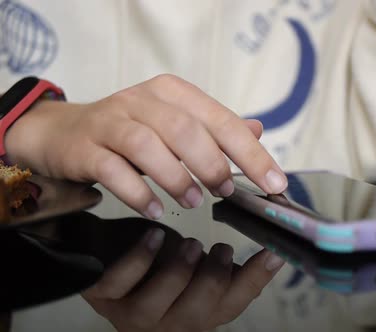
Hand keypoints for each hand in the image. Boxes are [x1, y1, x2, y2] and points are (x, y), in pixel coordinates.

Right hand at [5, 74, 287, 217]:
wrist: (65, 132)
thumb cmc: (132, 131)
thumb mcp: (176, 123)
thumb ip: (215, 128)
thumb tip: (258, 132)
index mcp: (173, 93)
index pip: (221, 120)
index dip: (251, 153)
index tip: (274, 182)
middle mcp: (142, 101)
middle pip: (185, 129)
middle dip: (212, 164)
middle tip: (225, 191)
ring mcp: (111, 122)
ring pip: (147, 145)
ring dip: (176, 177)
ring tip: (192, 201)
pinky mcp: (85, 147)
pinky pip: (112, 169)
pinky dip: (137, 192)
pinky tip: (154, 209)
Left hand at [82, 228, 284, 330]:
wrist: (108, 257)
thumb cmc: (161, 262)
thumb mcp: (198, 267)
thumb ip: (227, 267)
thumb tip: (273, 245)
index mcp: (197, 316)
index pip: (232, 306)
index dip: (255, 280)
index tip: (274, 253)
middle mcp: (167, 324)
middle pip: (197, 314)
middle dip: (212, 280)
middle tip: (221, 248)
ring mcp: (132, 314)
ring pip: (157, 304)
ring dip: (178, 272)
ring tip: (190, 244)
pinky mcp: (103, 296)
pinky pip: (120, 282)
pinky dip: (139, 258)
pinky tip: (153, 236)